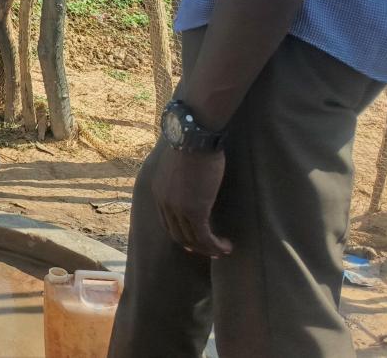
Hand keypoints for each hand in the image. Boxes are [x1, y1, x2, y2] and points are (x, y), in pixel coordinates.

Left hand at [150, 142, 232, 257]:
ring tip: (224, 249)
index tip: (195, 241)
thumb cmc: (191, 143)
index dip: (181, 234)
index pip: (167, 222)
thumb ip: (180, 175)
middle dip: (195, 246)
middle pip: (177, 235)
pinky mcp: (195, 211)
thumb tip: (191, 177)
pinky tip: (227, 246)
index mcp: (159, 192)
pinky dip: (216, 245)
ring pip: (192, 240)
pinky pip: (205, 237)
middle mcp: (164, 203)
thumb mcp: (179, 162)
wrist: (193, 137)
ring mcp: (178, 209)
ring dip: (208, 249)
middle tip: (211, 250)